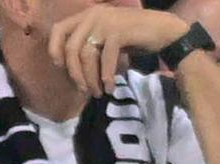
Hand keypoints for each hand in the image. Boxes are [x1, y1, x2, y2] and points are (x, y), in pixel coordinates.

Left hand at [46, 6, 189, 95]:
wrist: (165, 30)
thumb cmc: (134, 37)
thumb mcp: (105, 38)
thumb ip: (88, 45)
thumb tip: (69, 70)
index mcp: (87, 15)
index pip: (58, 29)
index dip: (54, 49)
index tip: (60, 67)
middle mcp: (93, 15)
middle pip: (71, 48)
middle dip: (75, 74)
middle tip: (83, 90)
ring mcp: (106, 21)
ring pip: (86, 55)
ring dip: (90, 79)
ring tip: (98, 92)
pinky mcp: (119, 31)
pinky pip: (105, 58)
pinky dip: (105, 76)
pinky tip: (109, 87)